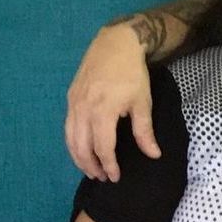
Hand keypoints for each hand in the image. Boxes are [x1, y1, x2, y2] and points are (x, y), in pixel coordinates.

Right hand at [66, 24, 157, 180]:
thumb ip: (144, 131)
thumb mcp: (143, 102)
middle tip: (102, 177)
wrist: (115, 44)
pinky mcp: (70, 98)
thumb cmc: (132, 73)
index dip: (109, 165)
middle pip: (81, 147)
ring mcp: (73, 103)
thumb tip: (154, 155)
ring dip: (79, 157)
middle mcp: (83, 109)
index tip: (115, 177)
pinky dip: (73, 142)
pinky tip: (81, 149)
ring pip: (70, 138)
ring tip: (90, 169)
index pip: (103, 147)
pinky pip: (67, 126)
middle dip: (91, 166)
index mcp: (102, 112)